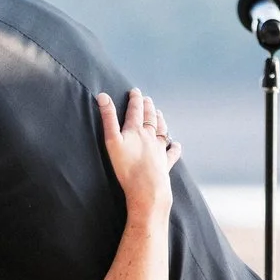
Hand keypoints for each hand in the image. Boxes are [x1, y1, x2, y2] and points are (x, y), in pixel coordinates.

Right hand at [98, 88, 181, 219]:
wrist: (147, 187)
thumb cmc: (126, 166)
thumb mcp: (112, 140)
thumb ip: (108, 118)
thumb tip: (103, 96)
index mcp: (136, 130)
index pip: (136, 110)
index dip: (135, 99)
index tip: (135, 91)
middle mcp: (150, 137)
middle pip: (150, 118)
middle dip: (148, 107)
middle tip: (148, 99)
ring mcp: (160, 149)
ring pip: (162, 131)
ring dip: (160, 121)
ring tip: (159, 114)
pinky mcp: (165, 163)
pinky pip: (172, 152)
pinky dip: (175, 147)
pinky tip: (176, 144)